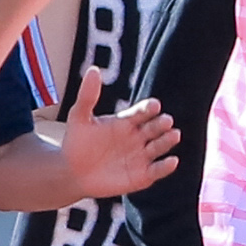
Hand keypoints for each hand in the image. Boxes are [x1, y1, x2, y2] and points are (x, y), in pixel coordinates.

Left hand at [37, 63, 179, 205]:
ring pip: (160, 146)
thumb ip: (88, 96)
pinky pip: (157, 170)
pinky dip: (166, 166)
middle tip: (166, 121)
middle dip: (161, 124)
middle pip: (155, 127)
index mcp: (126, 121)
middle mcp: (138, 136)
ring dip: (168, 141)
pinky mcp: (142, 176)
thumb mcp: (79, 117)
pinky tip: (172, 161)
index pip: (142, 111)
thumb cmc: (77, 143)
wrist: (71, 173)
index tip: (153, 106)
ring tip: (174, 135)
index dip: (148, 109)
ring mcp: (141, 156)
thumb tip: (93, 69)